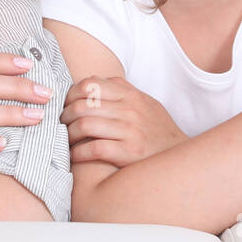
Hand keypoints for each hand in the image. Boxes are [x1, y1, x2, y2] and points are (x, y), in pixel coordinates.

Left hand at [60, 75, 188, 166]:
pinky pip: (93, 149)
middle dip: (65, 115)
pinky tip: (75, 156)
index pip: (89, 85)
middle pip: (82, 105)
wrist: (180, 159)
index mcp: (131, 95)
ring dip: (68, 134)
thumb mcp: (145, 103)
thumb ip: (121, 91)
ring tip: (67, 140)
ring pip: (84, 125)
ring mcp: (130, 131)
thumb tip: (91, 82)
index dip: (70, 95)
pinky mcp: (129, 153)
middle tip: (61, 124)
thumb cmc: (157, 131)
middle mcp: (130, 109)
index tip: (66, 105)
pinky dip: (77, 153)